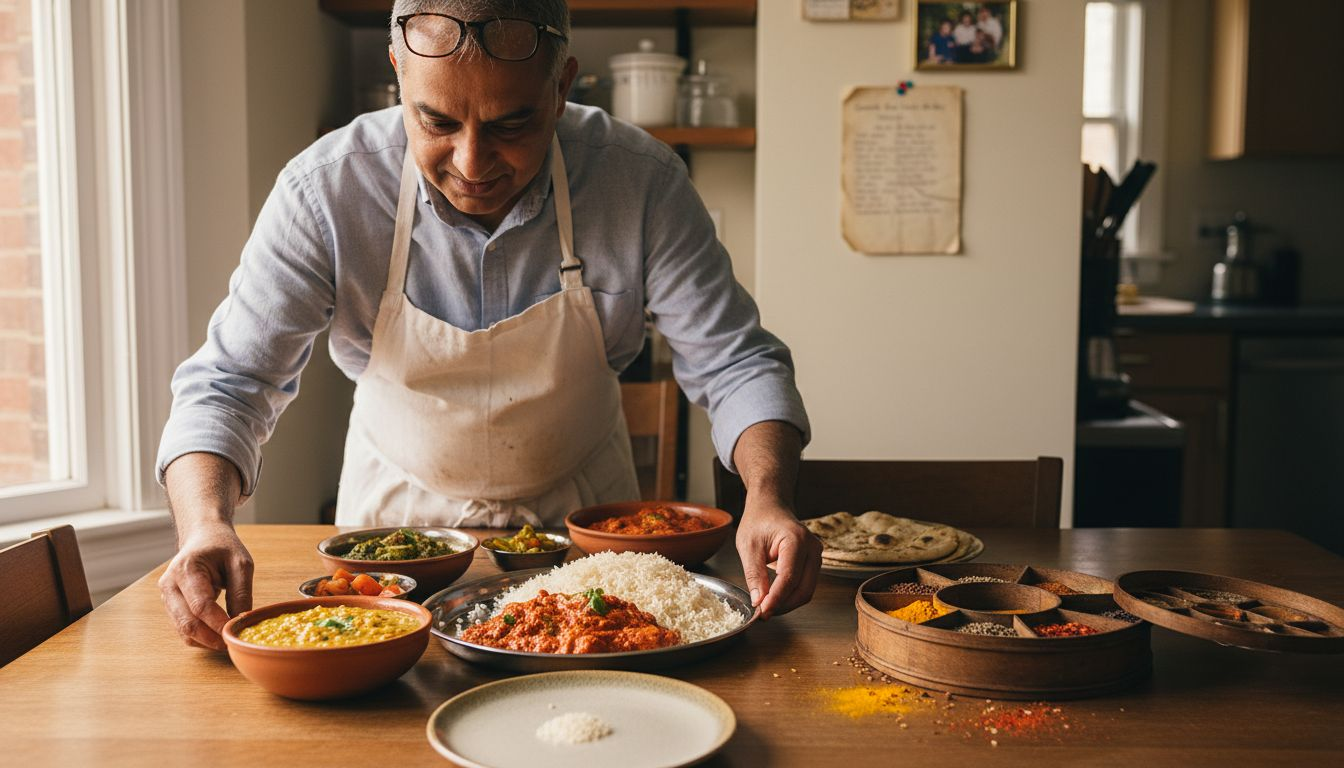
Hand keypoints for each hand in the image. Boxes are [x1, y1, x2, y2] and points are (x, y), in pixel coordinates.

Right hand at [157, 521, 253, 649]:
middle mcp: (170, 585)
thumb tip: (241, 621)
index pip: (200, 605)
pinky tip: (217, 636)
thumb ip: (241, 592)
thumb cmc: (222, 547)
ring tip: (228, 642)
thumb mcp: (241, 563)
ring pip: (183, 630)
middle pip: (187, 622)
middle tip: (233, 645)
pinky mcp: (170, 606)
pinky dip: (200, 638)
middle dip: (211, 638)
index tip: (237, 633)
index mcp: (186, 569)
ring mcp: (166, 597)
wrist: (202, 536)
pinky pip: (183, 629)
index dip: (218, 624)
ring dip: (205, 641)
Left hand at [735, 499, 820, 618]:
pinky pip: (805, 585)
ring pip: (806, 591)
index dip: (776, 598)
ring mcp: (816, 556)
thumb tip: (758, 601)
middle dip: (783, 605)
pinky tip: (774, 597)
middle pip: (803, 589)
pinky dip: (790, 595)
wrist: (770, 507)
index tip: (762, 612)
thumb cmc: (759, 520)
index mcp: (797, 539)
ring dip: (787, 603)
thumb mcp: (748, 546)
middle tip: (762, 613)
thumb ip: (754, 574)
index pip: (789, 577)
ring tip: (766, 607)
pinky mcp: (813, 563)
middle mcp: (812, 548)